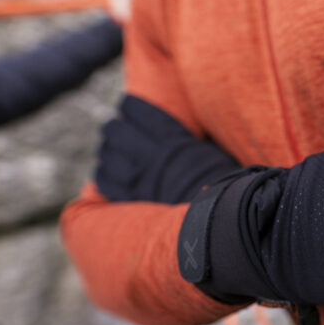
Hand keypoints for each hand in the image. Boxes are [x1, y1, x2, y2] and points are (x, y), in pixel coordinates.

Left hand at [95, 95, 240, 203]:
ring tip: (109, 148)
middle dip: (114, 126)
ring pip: (106, 155)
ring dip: (106, 149)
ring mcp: (138, 179)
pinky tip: (105, 171)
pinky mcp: (131, 200)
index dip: (129, 104)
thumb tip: (182, 129)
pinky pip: (104, 183)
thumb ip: (189, 139)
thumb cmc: (221, 184)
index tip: (128, 103)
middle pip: (116, 131)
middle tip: (117, 127)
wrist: (217, 221)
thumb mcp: (210, 152)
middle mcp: (150, 157)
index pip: (139, 112)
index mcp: (172, 140)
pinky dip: (102, 174)